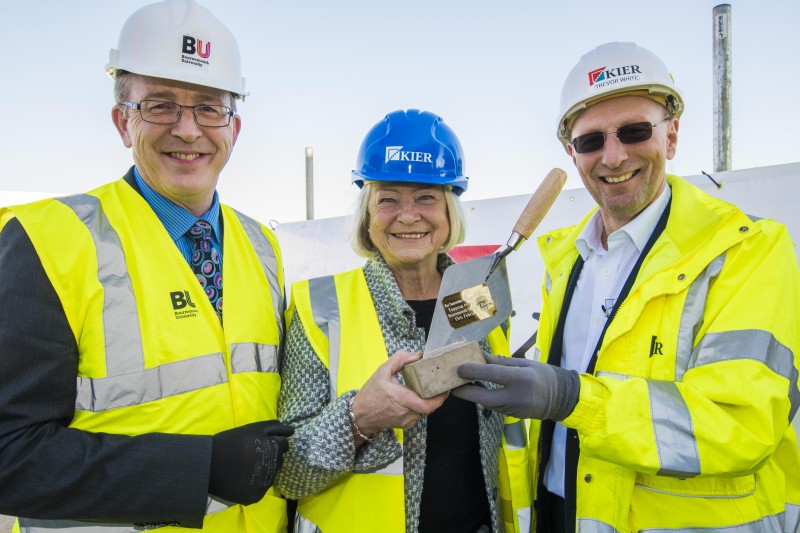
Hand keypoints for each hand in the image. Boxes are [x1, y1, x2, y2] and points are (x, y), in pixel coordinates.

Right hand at [209, 420, 293, 504]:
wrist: (208, 464)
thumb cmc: (231, 442)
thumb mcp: (253, 428)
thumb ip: (275, 427)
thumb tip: (292, 431)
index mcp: (274, 448)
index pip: (283, 445)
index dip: (272, 443)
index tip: (259, 445)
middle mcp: (273, 467)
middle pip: (278, 461)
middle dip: (270, 457)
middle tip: (252, 456)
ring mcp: (265, 484)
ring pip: (271, 476)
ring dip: (264, 471)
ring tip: (246, 468)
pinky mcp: (255, 496)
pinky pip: (261, 489)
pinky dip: (255, 485)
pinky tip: (243, 479)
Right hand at [351, 350, 446, 435]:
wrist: (360, 415)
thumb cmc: (370, 393)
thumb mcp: (382, 371)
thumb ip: (400, 360)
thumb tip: (417, 355)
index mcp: (401, 398)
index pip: (428, 404)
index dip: (440, 397)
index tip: (445, 387)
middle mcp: (406, 413)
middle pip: (430, 406)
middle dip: (436, 396)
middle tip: (438, 384)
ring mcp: (407, 421)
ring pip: (425, 411)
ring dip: (427, 401)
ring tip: (427, 389)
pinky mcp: (406, 425)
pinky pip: (418, 415)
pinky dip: (420, 406)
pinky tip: (415, 398)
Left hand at [452, 353, 579, 420]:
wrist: (560, 399)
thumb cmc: (543, 375)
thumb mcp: (524, 363)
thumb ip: (501, 362)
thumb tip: (480, 356)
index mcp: (520, 379)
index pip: (491, 374)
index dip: (472, 370)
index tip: (458, 367)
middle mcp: (515, 396)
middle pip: (482, 397)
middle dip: (464, 391)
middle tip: (451, 384)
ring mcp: (513, 409)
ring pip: (486, 403)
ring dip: (472, 395)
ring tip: (460, 384)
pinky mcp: (511, 416)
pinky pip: (494, 406)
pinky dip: (483, 398)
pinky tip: (476, 390)